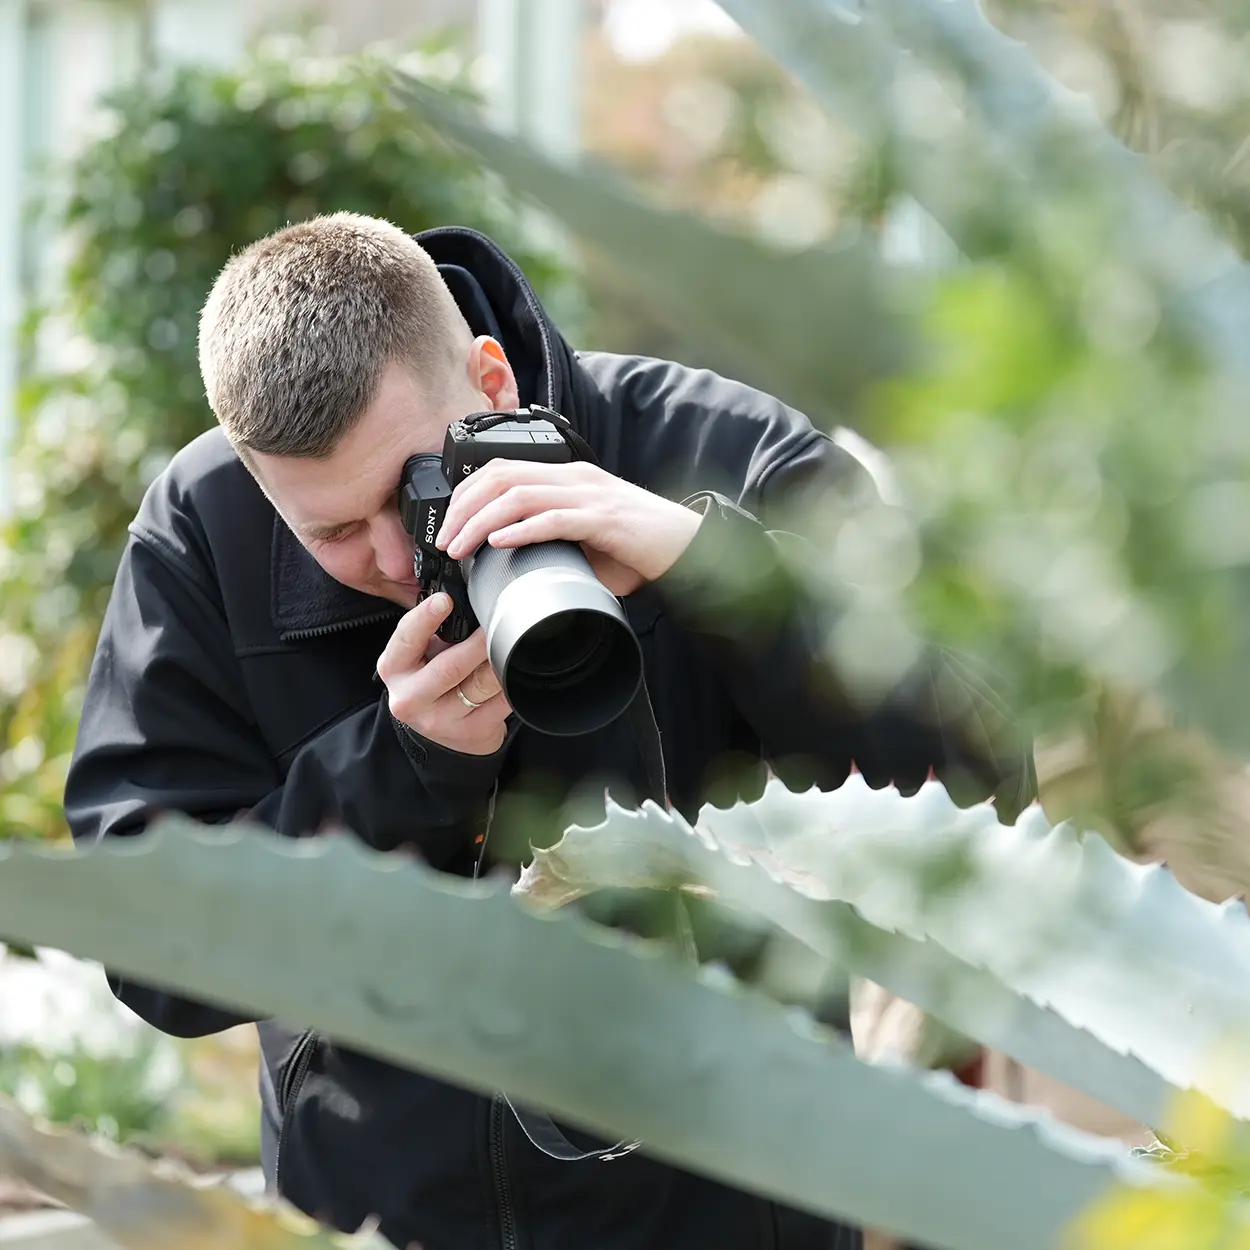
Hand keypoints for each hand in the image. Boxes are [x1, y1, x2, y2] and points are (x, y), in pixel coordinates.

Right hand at [376, 593, 510, 755]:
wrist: (443, 734)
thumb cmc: (431, 683)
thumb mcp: (421, 655)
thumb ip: (435, 631)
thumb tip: (465, 600)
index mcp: (394, 668)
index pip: (406, 639)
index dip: (426, 617)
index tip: (444, 600)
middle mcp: (410, 697)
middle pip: (450, 666)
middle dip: (477, 643)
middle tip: (495, 623)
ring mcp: (440, 719)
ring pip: (480, 684)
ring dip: (499, 661)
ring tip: (507, 645)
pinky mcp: (470, 733)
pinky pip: (500, 701)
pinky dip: (510, 682)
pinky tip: (512, 671)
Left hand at [435, 460, 703, 596]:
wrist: (689, 547)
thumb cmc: (640, 548)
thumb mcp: (588, 541)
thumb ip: (555, 545)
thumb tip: (516, 571)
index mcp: (568, 478)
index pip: (503, 469)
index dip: (467, 493)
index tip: (448, 523)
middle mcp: (575, 478)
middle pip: (501, 477)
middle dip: (463, 507)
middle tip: (444, 541)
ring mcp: (589, 496)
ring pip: (519, 495)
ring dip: (481, 521)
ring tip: (460, 547)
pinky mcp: (605, 520)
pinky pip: (554, 518)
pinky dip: (520, 530)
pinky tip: (499, 544)